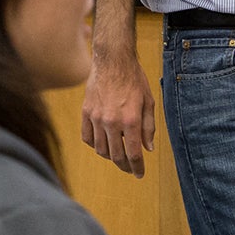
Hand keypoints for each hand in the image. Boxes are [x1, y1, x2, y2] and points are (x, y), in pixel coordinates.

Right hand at [80, 50, 155, 177]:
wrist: (112, 60)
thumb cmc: (134, 78)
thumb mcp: (148, 101)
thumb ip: (148, 127)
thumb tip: (149, 148)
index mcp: (131, 120)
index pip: (134, 154)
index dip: (137, 168)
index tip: (140, 174)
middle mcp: (112, 122)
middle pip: (116, 156)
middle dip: (125, 166)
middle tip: (130, 168)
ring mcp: (96, 117)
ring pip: (101, 149)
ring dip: (110, 156)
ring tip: (117, 155)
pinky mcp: (86, 112)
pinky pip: (87, 137)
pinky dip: (94, 145)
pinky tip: (102, 143)